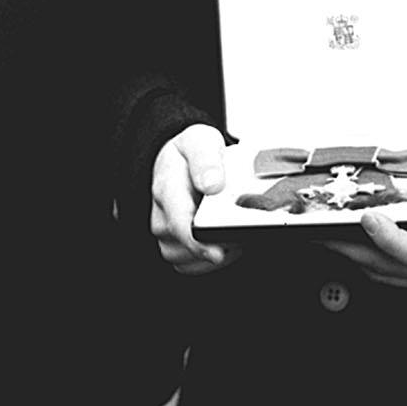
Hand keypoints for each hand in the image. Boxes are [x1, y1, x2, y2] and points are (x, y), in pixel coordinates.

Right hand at [150, 123, 240, 275]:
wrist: (179, 160)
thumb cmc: (190, 152)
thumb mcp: (200, 140)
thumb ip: (206, 159)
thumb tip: (212, 184)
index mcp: (166, 188)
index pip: (179, 223)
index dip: (198, 242)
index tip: (219, 251)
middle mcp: (161, 215)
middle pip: (186, 247)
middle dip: (218, 245)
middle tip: (245, 232)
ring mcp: (166, 234)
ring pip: (190, 260)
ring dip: (217, 253)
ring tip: (237, 232)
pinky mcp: (175, 247)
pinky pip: (193, 265)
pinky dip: (213, 259)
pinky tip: (228, 242)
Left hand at [319, 155, 406, 294]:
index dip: (390, 240)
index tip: (367, 217)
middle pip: (393, 268)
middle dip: (354, 250)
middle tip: (322, 230)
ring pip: (388, 273)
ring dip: (354, 256)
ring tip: (325, 234)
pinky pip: (392, 272)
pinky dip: (367, 257)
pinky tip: (349, 239)